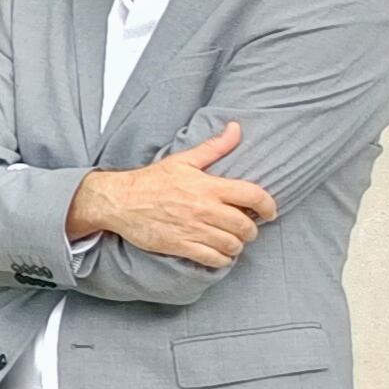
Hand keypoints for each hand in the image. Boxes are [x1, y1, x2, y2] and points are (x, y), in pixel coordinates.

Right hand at [71, 120, 273, 268]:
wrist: (119, 201)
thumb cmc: (151, 181)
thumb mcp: (183, 160)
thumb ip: (214, 147)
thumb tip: (235, 128)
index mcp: (208, 186)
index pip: (253, 196)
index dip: (268, 205)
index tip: (269, 212)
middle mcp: (204, 210)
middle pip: (245, 226)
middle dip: (251, 229)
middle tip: (246, 229)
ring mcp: (193, 230)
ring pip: (232, 245)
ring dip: (237, 245)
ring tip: (232, 241)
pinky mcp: (181, 246)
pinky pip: (213, 259)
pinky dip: (221, 259)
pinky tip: (218, 254)